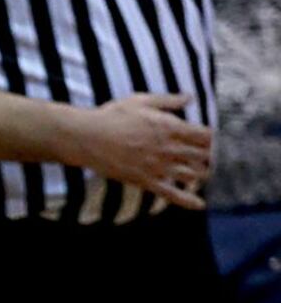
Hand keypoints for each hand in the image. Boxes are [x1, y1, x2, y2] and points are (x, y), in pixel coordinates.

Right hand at [70, 93, 213, 209]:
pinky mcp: (145, 181)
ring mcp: (157, 166)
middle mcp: (168, 148)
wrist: (90, 138)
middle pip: (201, 155)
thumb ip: (169, 100)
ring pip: (191, 174)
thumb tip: (189, 97)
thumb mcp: (142, 100)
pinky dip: (187, 200)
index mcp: (170, 126)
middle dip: (209, 157)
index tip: (210, 139)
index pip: (203, 134)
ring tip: (205, 175)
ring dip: (201, 175)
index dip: (211, 138)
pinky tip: (200, 205)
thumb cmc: (113, 116)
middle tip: (211, 158)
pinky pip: (171, 194)